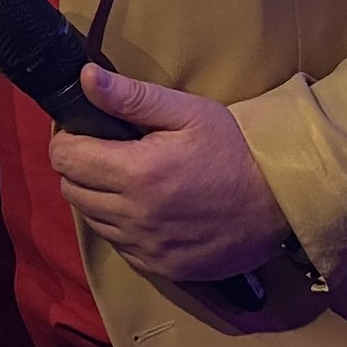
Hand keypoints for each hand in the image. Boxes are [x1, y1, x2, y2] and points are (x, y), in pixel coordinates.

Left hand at [49, 67, 290, 287]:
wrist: (282, 200)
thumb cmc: (236, 148)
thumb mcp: (188, 112)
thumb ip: (131, 97)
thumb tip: (83, 78)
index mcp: (137, 172)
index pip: (64, 159)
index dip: (68, 140)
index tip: (85, 133)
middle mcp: (134, 215)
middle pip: (71, 191)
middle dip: (80, 168)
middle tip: (108, 154)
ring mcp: (147, 247)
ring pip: (92, 220)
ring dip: (99, 199)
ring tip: (130, 181)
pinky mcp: (161, 268)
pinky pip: (119, 246)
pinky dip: (122, 227)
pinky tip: (147, 209)